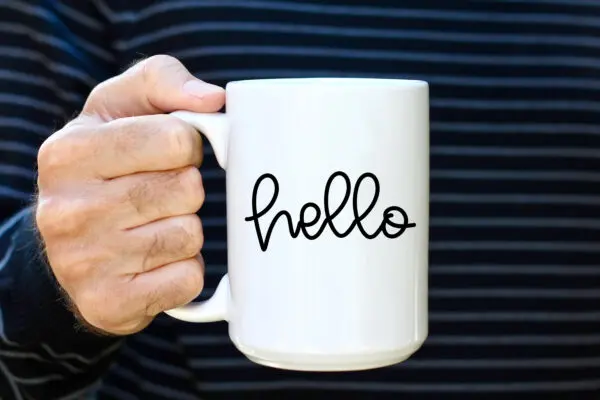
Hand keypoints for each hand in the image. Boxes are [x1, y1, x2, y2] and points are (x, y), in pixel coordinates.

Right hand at [35, 55, 224, 334]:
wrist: (70, 247)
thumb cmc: (107, 164)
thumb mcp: (120, 106)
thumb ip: (163, 81)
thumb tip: (213, 100)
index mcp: (69, 152)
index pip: (177, 139)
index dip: (188, 145)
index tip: (171, 153)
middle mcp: (67, 209)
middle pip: (187, 190)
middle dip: (188, 189)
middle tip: (162, 193)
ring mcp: (84, 262)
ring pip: (189, 236)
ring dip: (186, 231)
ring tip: (154, 226)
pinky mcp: (110, 303)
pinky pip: (186, 281)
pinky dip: (184, 271)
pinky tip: (156, 262)